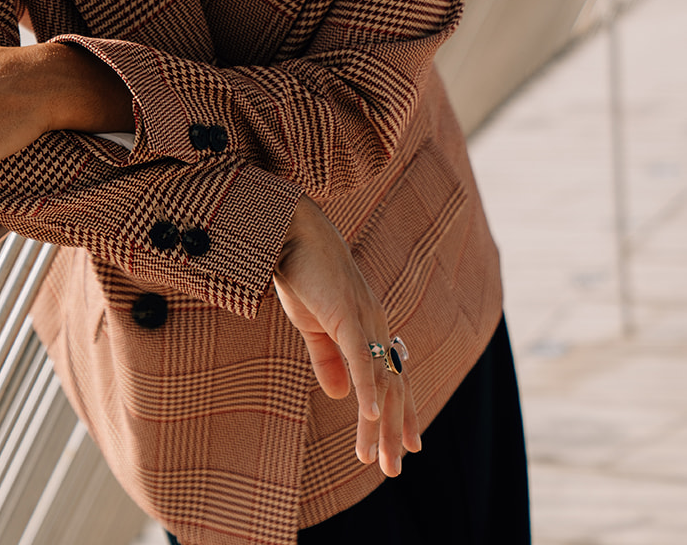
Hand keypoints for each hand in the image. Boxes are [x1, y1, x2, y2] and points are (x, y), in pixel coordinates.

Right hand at [274, 196, 420, 477]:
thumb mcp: (313, 324)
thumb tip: (343, 397)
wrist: (290, 229)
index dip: (401, 413)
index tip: (408, 446)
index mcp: (368, 327)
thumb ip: (328, 360)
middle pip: (393, 387)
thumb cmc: (302, 271)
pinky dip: (367, 387)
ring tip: (377, 458)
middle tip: (393, 469)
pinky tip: (368, 413)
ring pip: (378, 381)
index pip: (393, 377)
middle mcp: (375, 325)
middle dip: (393, 430)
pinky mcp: (346, 313)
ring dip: (378, 423)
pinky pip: (360, 356)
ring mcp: (364, 319)